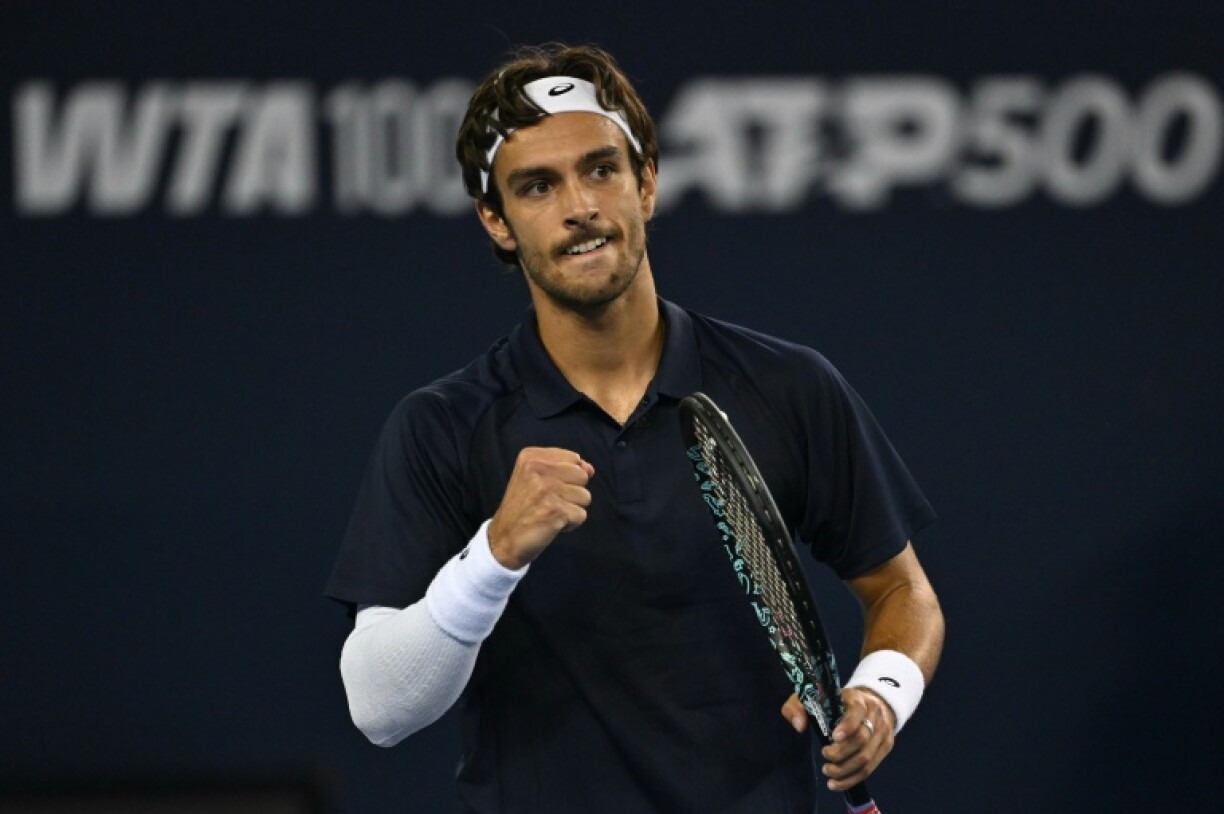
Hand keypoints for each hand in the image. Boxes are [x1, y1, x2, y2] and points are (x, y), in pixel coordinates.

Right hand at [487, 447, 594, 569]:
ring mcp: (546, 489)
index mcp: (531, 456)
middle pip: (582, 476)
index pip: (574, 459)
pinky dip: (570, 524)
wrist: (503, 538)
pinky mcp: (554, 510)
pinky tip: (552, 524)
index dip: (567, 478)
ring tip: (550, 513)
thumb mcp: (536, 478)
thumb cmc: (523, 508)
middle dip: (572, 493)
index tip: (546, 489)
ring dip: (571, 509)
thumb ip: (565, 468)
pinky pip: (581, 515)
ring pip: (585, 497)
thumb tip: (590, 469)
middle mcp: (537, 468)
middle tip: (549, 502)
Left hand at [780, 687, 895, 791]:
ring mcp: (883, 730)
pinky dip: (853, 778)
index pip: (857, 711)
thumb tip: (799, 726)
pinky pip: (871, 767)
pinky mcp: (886, 745)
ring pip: (867, 756)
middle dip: (841, 754)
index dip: (847, 726)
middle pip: (862, 738)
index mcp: (857, 698)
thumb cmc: (833, 702)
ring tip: (829, 774)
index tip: (833, 738)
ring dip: (846, 770)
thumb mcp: (812, 697)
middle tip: (825, 758)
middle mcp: (874, 713)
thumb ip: (797, 707)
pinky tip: (838, 783)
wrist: (867, 702)